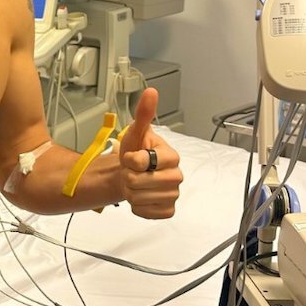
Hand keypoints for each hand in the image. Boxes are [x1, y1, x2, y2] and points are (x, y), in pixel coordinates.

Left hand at [118, 88, 182, 218]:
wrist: (130, 174)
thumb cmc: (134, 153)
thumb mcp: (135, 132)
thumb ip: (143, 113)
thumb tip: (151, 92)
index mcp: (171, 156)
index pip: (143, 161)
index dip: (130, 160)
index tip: (131, 157)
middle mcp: (176, 175)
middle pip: (141, 182)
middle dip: (129, 178)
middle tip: (132, 172)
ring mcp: (174, 194)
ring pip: (142, 198)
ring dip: (132, 192)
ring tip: (135, 184)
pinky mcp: (168, 210)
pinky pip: (148, 213)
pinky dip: (138, 207)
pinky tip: (141, 197)